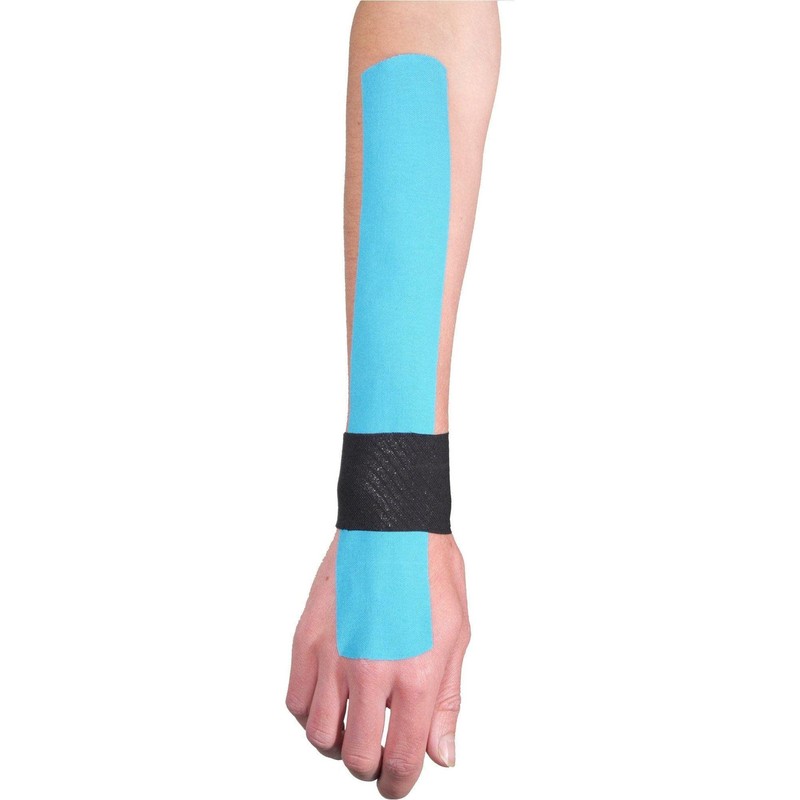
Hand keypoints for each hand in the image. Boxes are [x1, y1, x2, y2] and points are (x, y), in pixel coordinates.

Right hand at [286, 531, 469, 797]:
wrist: (393, 524)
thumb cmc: (430, 572)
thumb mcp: (457, 638)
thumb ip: (446, 703)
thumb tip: (440, 754)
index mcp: (415, 676)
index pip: (402, 760)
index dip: (400, 783)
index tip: (398, 780)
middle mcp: (368, 672)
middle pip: (355, 757)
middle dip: (370, 765)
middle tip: (379, 750)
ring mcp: (331, 655)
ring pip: (318, 736)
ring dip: (338, 740)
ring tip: (354, 721)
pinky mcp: (305, 638)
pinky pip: (295, 701)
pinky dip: (310, 712)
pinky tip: (331, 696)